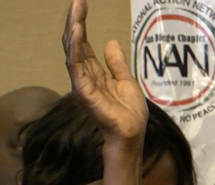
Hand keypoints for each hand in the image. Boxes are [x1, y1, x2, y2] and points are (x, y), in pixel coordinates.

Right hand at [63, 0, 146, 144]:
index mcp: (95, 72)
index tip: (82, 4)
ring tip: (76, 14)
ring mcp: (83, 83)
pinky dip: (75, 50)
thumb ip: (117, 62)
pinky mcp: (84, 91)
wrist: (133, 132)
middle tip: (76, 2)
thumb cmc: (129, 112)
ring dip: (74, 32)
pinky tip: (77, 34)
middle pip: (75, 44)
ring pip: (73, 52)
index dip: (82, 24)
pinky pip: (76, 67)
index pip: (84, 44)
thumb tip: (110, 42)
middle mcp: (85, 75)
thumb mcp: (126, 80)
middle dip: (75, 22)